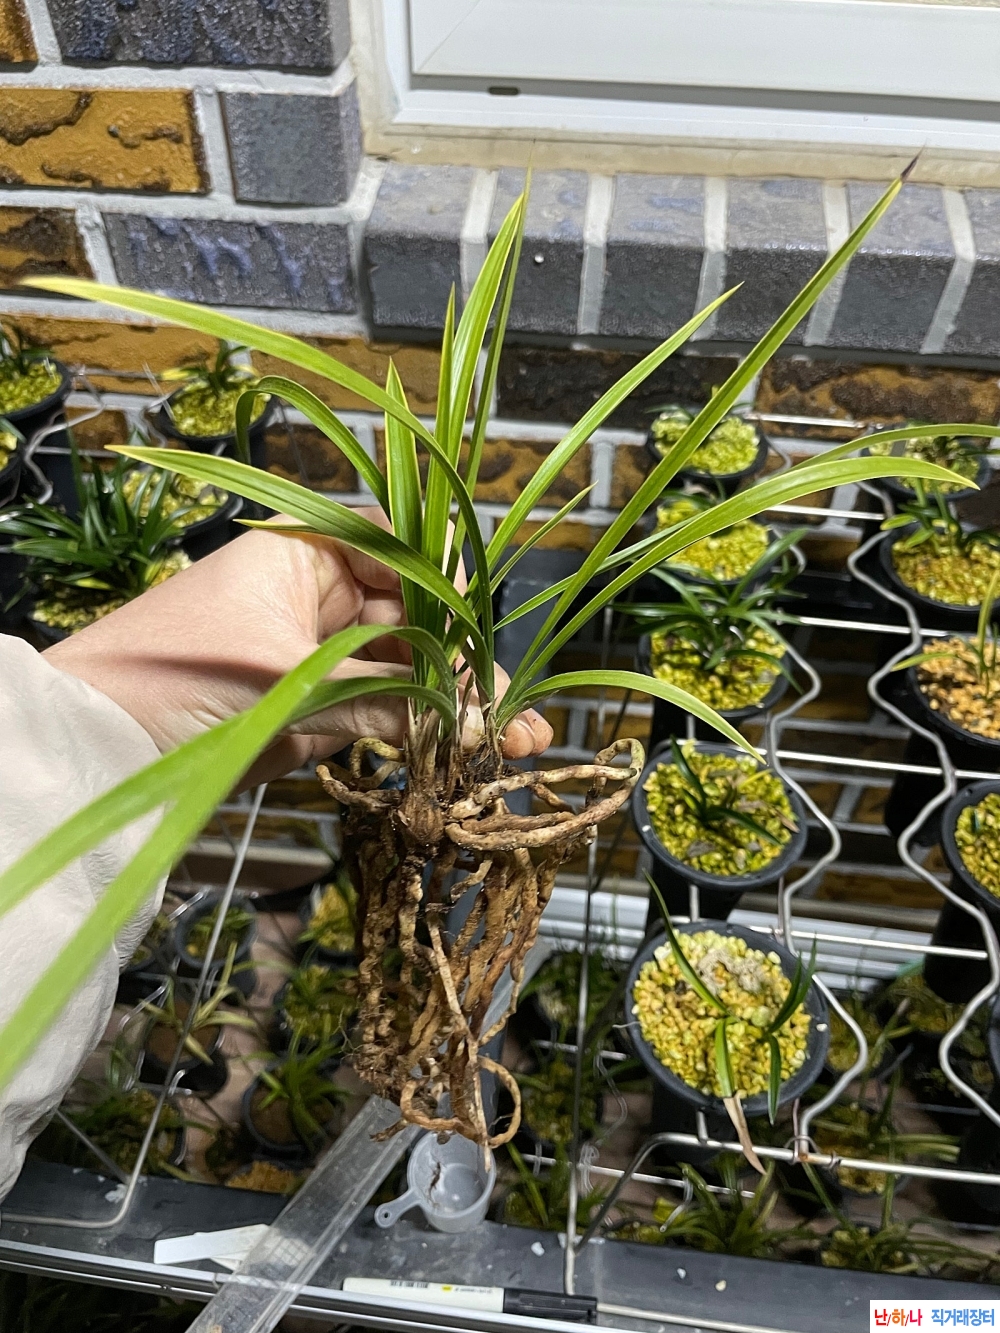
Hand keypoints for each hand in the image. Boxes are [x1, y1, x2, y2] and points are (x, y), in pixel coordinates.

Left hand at [44, 517, 552, 784]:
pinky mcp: (314, 706)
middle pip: (413, 617)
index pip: (399, 548)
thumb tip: (475, 721)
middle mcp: (319, 594)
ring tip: (513, 742)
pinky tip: (469, 752)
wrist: (104, 746)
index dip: (449, 586)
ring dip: (455, 706)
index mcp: (307, 549)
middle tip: (516, 710)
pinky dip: (421, 732)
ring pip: (405, 671)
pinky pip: (382, 711)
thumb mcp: (292, 679)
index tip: (483, 630)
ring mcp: (319, 652)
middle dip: (465, 664)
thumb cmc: (181, 675)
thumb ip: (388, 698)